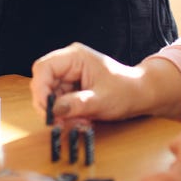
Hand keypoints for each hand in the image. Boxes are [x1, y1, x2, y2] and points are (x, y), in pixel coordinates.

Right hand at [31, 42, 150, 122]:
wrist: (140, 94)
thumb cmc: (126, 90)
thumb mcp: (102, 100)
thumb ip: (78, 104)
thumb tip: (55, 111)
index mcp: (75, 57)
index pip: (43, 68)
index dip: (40, 89)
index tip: (47, 111)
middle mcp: (68, 63)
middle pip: (43, 83)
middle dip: (50, 106)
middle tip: (60, 124)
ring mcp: (69, 76)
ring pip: (50, 96)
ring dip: (60, 114)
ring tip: (79, 123)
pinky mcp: (71, 87)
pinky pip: (59, 102)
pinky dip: (66, 115)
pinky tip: (81, 120)